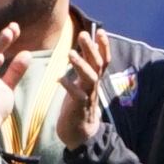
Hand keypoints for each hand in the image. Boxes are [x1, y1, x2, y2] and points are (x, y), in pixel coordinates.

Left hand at [55, 28, 110, 151]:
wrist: (80, 133)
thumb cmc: (78, 105)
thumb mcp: (82, 83)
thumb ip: (83, 67)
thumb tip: (83, 48)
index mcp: (94, 79)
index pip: (103, 60)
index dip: (103, 46)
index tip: (100, 30)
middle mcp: (93, 86)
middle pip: (97, 65)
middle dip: (91, 49)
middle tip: (83, 35)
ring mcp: (88, 96)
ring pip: (89, 78)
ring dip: (80, 65)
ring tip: (69, 54)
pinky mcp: (79, 108)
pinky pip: (77, 96)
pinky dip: (69, 86)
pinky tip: (60, 78)